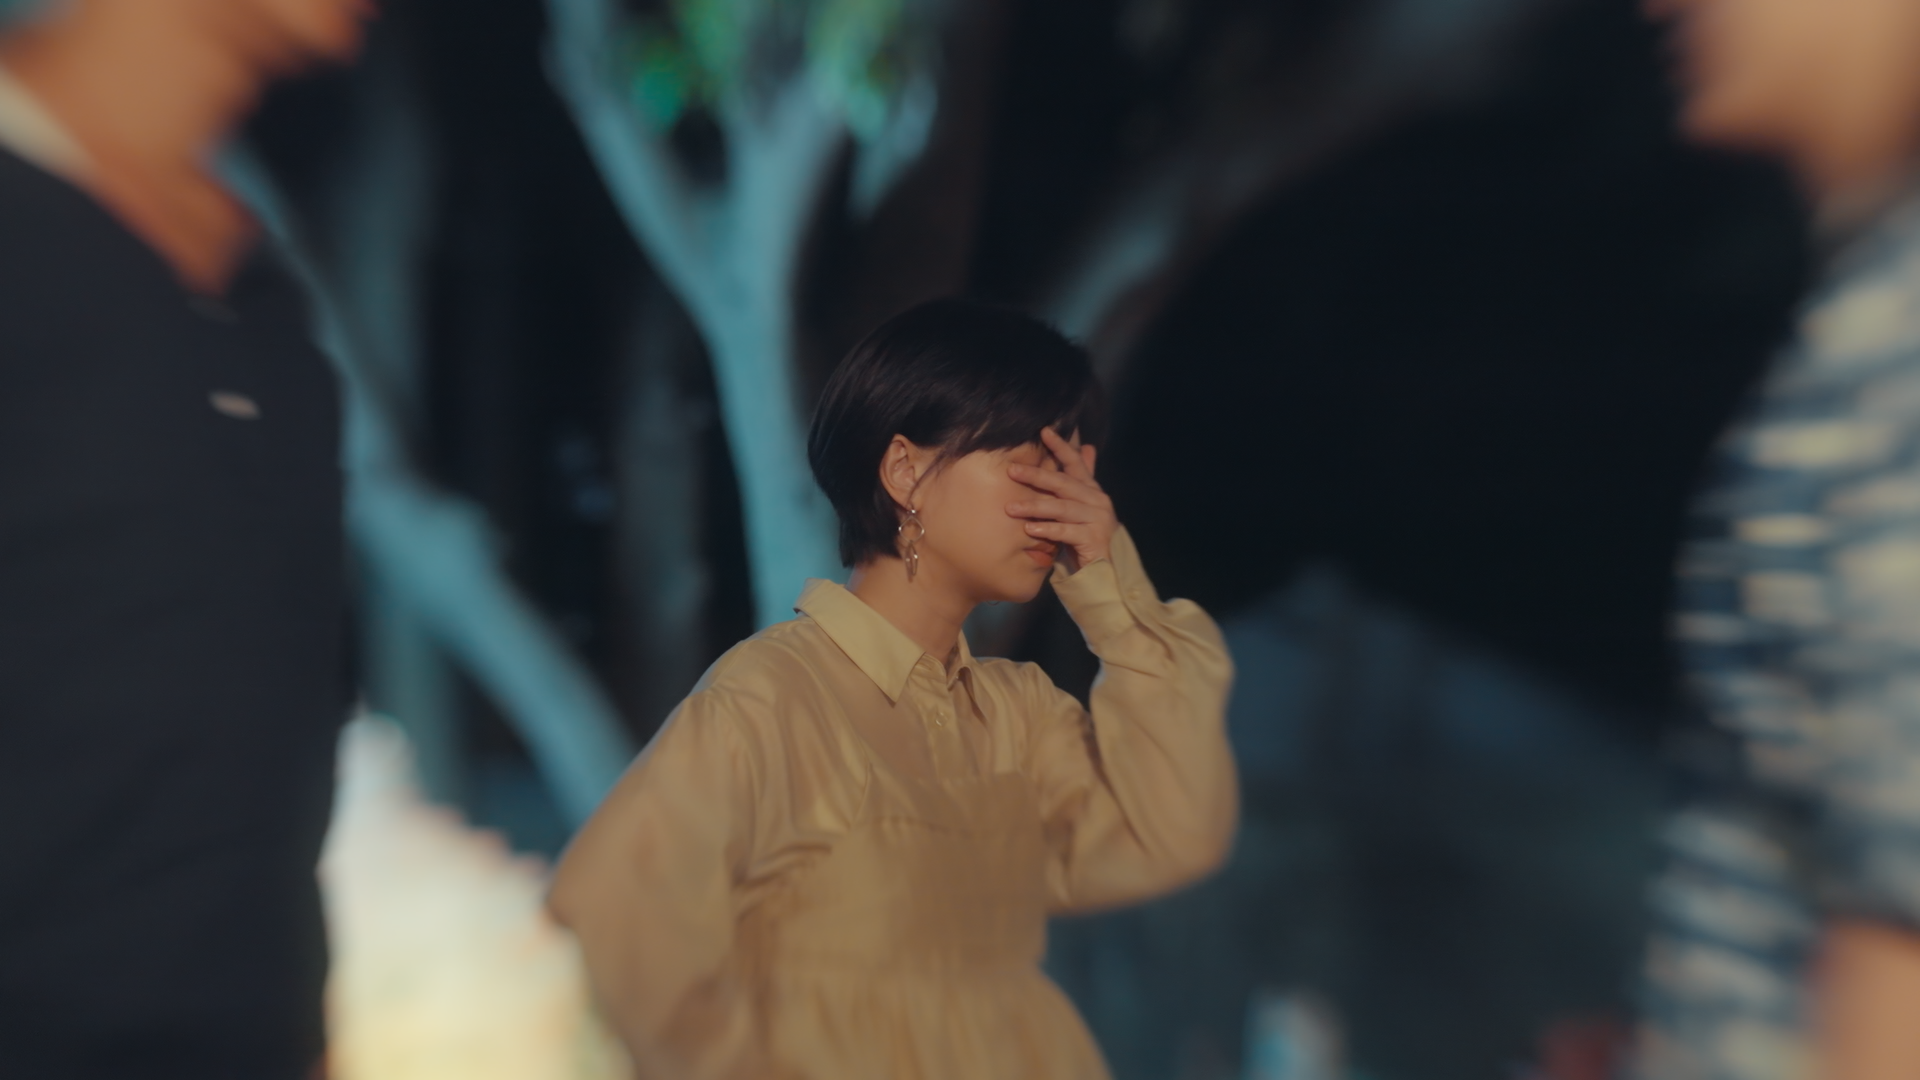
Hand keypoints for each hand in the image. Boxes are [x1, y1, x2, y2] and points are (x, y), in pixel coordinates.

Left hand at [1006, 427, 1116, 574]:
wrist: (1106, 571)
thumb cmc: (1087, 537)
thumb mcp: (1080, 508)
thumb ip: (1078, 481)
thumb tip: (1086, 447)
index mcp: (1092, 491)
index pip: (1076, 463)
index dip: (1061, 446)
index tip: (1044, 431)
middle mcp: (1098, 501)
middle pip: (1064, 483)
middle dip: (1036, 475)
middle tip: (1012, 471)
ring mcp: (1098, 519)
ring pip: (1062, 507)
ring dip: (1035, 506)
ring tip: (1011, 508)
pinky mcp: (1094, 539)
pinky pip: (1066, 531)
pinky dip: (1048, 529)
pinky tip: (1030, 529)